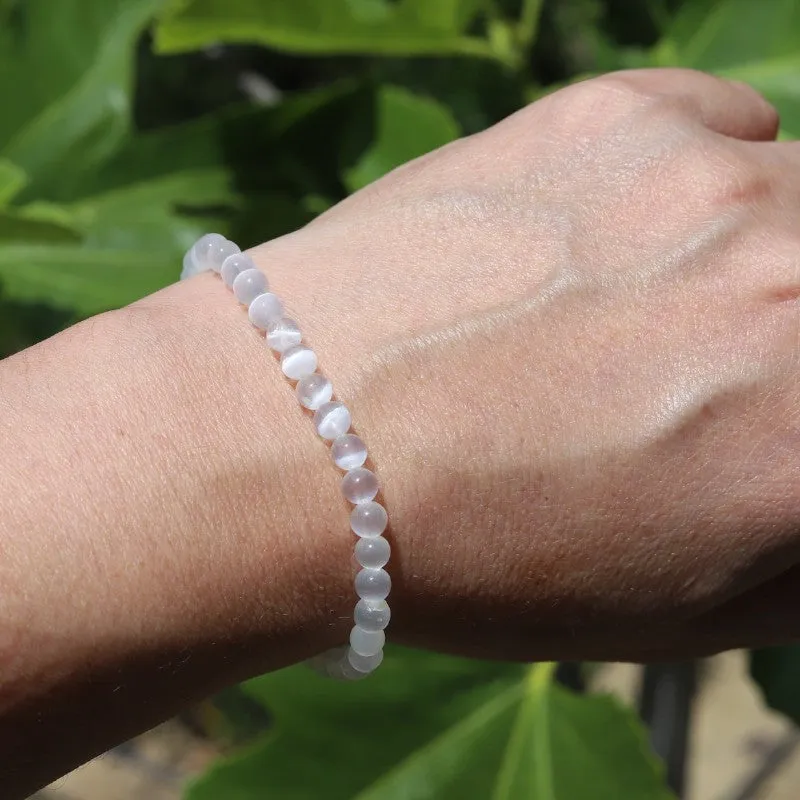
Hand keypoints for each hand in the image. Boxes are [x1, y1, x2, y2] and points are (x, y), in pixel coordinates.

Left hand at [250, 68, 799, 660]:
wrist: (299, 441)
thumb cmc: (474, 552)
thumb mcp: (675, 605)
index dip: (796, 422)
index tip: (769, 417)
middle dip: (795, 337)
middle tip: (736, 365)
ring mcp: (709, 186)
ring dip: (771, 254)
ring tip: (670, 306)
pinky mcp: (614, 118)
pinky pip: (727, 125)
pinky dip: (713, 174)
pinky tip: (631, 232)